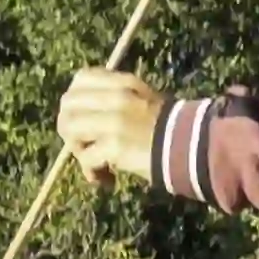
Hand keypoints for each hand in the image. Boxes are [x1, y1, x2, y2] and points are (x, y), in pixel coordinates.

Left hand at [56, 70, 162, 189]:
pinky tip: (106, 180)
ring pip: (71, 129)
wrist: (190, 147)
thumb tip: (85, 116)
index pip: (81, 79)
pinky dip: (92, 173)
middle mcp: (116, 97)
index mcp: (123, 83)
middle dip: (68, 127)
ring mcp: (114, 120)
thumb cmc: (168, 128)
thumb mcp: (143, 101)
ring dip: (77, 150)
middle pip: (68, 104)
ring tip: (93, 163)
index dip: (74, 99)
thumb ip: (115, 100)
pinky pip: (86, 158)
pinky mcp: (115, 145)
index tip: (82, 118)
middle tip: (82, 145)